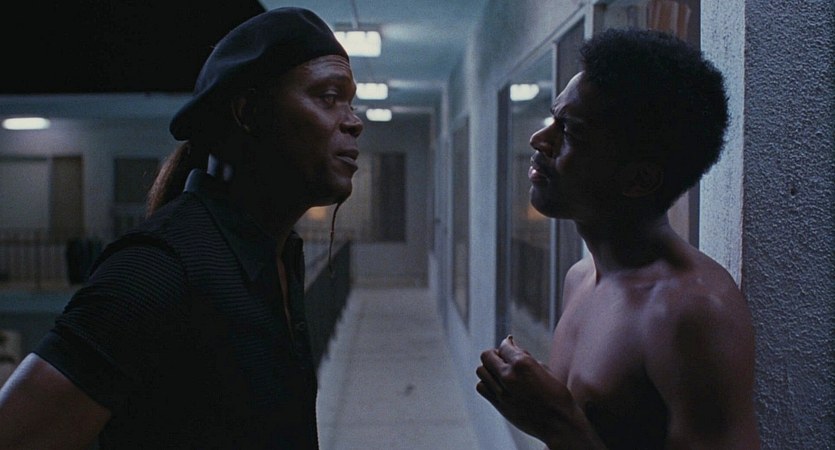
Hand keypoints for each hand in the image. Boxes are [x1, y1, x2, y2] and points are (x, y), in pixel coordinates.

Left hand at [475, 336, 604, 448]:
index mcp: (522, 363)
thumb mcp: (544, 369)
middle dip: (495, 354)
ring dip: (489, 368)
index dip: (508, 344)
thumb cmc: (557, 395)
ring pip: (481, 370)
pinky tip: (497, 385)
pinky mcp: (499, 404)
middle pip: (487, 355)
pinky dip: (486, 383)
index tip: (511, 346)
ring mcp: (501, 391)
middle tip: (504, 359)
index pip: (503, 345)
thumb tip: (512, 345)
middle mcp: (509, 375)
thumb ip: (525, 356)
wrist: (559, 423)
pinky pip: (481, 387)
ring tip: (500, 372)